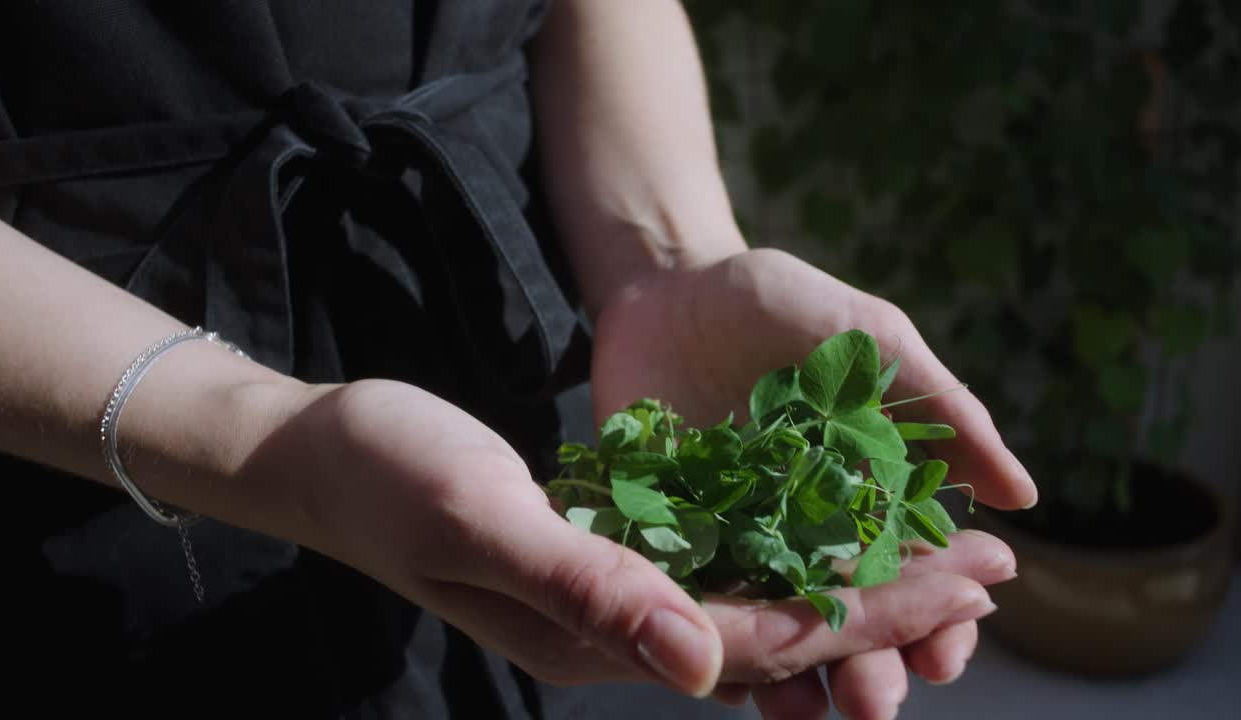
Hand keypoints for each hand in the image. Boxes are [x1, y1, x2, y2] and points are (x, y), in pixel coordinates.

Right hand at [240, 379, 1005, 703]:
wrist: (325, 454)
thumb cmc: (391, 478)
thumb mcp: (483, 519)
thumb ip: (590, 589)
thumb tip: (704, 665)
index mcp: (595, 634)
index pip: (761, 639)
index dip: (869, 610)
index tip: (965, 574)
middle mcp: (614, 630)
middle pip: (777, 629)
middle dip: (886, 599)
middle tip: (993, 564)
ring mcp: (608, 594)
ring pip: (754, 601)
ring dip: (847, 576)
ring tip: (938, 550)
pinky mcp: (601, 551)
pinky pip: (713, 563)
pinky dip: (782, 547)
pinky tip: (827, 521)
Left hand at [589, 248, 1035, 716]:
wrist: (669, 283)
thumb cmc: (779, 304)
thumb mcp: (866, 338)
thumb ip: (941, 409)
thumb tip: (1023, 497)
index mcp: (868, 495)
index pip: (918, 578)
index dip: (940, 620)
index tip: (946, 652)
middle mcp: (806, 532)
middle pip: (847, 619)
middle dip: (869, 668)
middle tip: (872, 699)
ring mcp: (735, 540)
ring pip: (771, 628)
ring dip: (792, 678)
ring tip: (800, 711)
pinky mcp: (668, 536)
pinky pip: (689, 602)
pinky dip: (706, 640)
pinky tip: (719, 680)